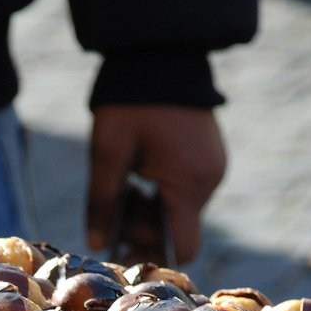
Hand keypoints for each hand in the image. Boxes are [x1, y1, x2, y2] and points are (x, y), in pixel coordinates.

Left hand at [86, 104, 227, 264]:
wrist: (159, 53)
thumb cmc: (130, 102)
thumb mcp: (108, 153)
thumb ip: (102, 202)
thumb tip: (97, 245)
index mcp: (190, 183)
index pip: (184, 247)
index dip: (154, 257)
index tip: (124, 255)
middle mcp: (210, 180)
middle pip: (179, 230)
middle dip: (145, 233)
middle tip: (112, 225)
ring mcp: (213, 167)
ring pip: (181, 210)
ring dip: (151, 212)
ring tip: (123, 194)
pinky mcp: (208, 156)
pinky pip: (186, 189)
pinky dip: (162, 194)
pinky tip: (138, 178)